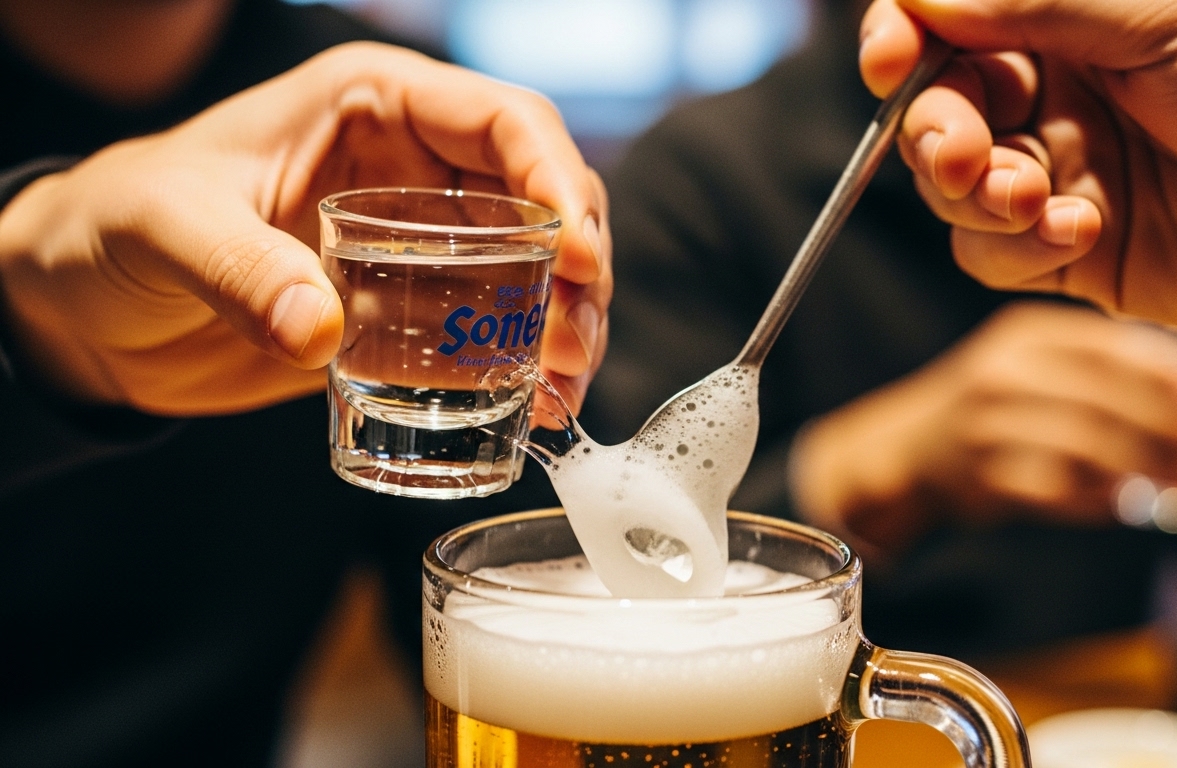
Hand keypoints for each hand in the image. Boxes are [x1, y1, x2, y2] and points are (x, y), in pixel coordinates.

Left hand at [0, 42, 610, 414]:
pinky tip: (534, 406)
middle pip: (544, 197)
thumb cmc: (115, 228)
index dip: (556, 179)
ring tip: (561, 387)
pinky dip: (526, 363)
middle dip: (579, 270)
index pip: (503, 121)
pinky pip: (492, 327)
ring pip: (536, 266)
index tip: (576, 257)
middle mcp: (417, 167)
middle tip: (570, 347)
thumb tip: (317, 330)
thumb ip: (237, 270)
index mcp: (374, 105)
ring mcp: (422, 241)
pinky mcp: (411, 310)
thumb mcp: (166, 229)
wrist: (90, 312)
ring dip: (565, 324)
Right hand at [790, 303, 1176, 556]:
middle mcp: (1001, 372)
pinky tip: (1128, 504)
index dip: (1163, 365)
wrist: (907, 449)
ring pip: (1084, 445)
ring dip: (1145, 465)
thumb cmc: (991, 406)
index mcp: (1023, 335)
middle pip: (1101, 396)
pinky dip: (1099, 499)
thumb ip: (1098, 369)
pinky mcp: (981, 476)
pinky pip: (1056, 489)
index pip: (1105, 344)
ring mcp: (987, 425)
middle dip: (1168, 423)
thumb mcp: (1033, 361)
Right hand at [858, 0, 1176, 351]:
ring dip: (974, 194)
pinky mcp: (1076, 252)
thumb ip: (1038, 2)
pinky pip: (994, 254)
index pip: (954, 22)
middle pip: (939, 108)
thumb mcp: (1173, 17)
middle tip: (965, 153)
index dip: (905, 36)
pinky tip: (1082, 231)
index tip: (891, 57)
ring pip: (954, 189)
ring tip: (1036, 197)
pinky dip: (1016, 246)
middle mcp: (1060, 95)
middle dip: (934, 130)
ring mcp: (1064, 174)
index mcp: (1079, 21)